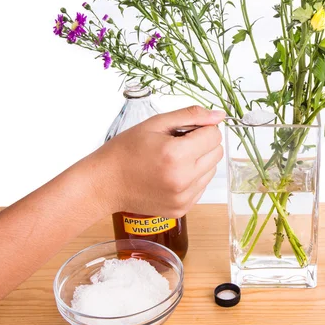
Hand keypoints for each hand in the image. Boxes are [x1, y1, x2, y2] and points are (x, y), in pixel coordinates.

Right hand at [90, 105, 224, 217]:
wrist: (104, 183)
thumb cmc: (125, 151)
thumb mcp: (155, 124)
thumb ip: (191, 116)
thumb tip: (219, 115)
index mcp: (176, 155)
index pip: (214, 135)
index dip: (203, 128)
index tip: (186, 130)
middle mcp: (183, 179)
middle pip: (217, 153)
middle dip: (203, 144)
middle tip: (178, 144)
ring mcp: (183, 198)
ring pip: (211, 171)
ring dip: (199, 162)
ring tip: (173, 160)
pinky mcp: (182, 209)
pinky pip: (201, 187)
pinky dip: (192, 178)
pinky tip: (171, 175)